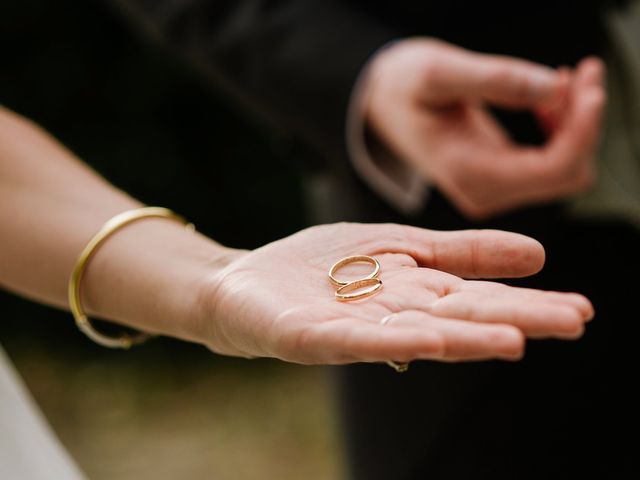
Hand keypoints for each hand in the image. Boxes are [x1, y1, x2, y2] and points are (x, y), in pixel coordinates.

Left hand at [197, 223, 592, 364]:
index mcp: (412, 292)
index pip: (477, 296)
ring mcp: (352, 329)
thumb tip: (535, 254)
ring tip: (514, 341)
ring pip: (415, 333)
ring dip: (463, 338)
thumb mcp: (397, 245)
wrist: (246, 282)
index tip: (581, 308)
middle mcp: (391, 316)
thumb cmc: (321, 267)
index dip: (527, 301)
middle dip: (514, 319)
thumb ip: (459, 251)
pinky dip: (392, 340)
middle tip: (573, 322)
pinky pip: (355, 340)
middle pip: (457, 316)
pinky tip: (428, 339)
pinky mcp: (311, 336)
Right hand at [364, 38, 605, 218]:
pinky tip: (551, 97)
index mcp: (467, 173)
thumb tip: (553, 89)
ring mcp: (493, 191)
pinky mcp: (500, 179)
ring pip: (565, 169)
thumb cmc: (404, 87)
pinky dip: (563, 129)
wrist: (384, 107)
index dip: (582, 131)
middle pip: (567, 173)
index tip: (589, 87)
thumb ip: (495, 79)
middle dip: (584, 124)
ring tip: (567, 77)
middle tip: (581, 71)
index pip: (552, 170)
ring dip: (576, 124)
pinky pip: (551, 164)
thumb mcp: (438, 72)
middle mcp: (483, 193)